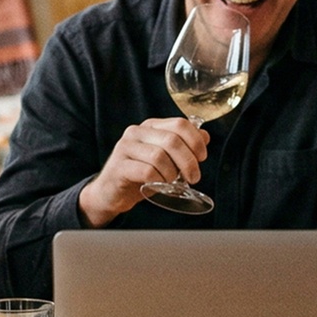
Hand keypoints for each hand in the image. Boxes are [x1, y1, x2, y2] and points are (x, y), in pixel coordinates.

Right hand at [78, 117, 209, 226]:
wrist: (111, 193)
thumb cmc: (141, 174)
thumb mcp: (166, 158)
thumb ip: (184, 145)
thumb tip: (204, 136)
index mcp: (151, 126)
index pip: (180, 123)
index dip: (196, 141)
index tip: (202, 157)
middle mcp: (136, 132)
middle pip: (172, 140)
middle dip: (188, 161)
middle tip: (193, 177)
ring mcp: (125, 148)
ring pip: (159, 156)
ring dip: (172, 173)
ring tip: (173, 182)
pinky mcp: (119, 167)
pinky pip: (146, 171)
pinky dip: (158, 180)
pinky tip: (159, 185)